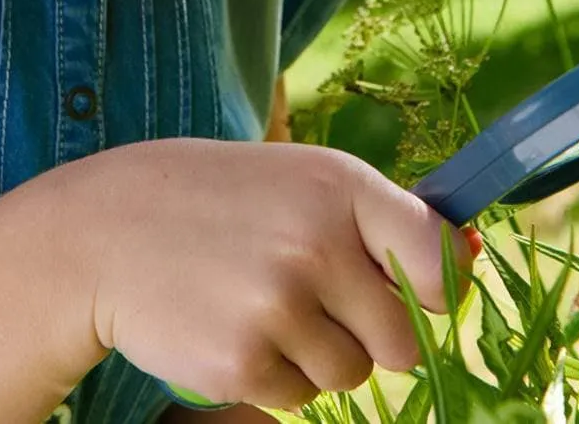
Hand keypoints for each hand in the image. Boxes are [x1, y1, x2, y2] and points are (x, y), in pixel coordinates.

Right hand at [59, 139, 472, 410]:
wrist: (110, 228)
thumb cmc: (225, 201)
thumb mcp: (303, 180)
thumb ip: (378, 221)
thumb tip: (468, 266)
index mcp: (342, 188)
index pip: (440, 261)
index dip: (436, 289)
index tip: (418, 291)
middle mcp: (317, 244)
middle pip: (403, 341)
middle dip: (372, 333)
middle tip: (317, 298)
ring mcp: (278, 306)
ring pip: (350, 375)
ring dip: (318, 355)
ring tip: (263, 303)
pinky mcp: (241, 364)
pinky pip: (299, 398)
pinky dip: (274, 375)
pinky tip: (233, 326)